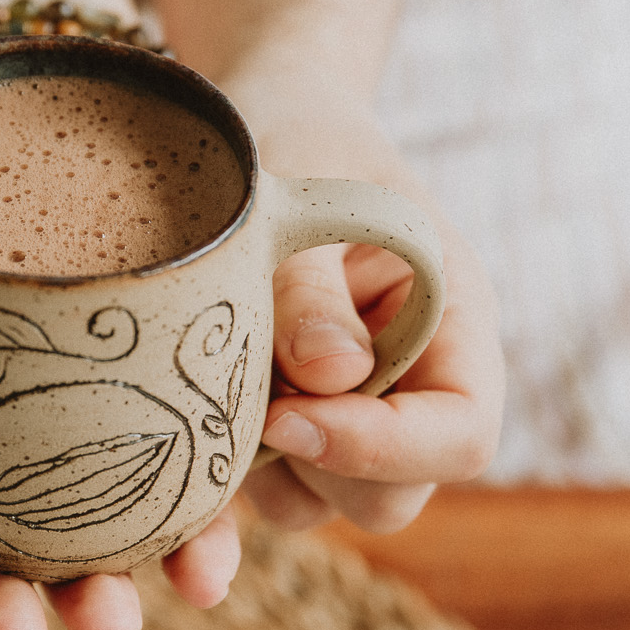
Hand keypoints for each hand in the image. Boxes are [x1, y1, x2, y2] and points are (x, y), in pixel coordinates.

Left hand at [244, 111, 504, 533]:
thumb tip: (329, 377)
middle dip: (310, 461)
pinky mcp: (277, 434)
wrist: (265, 123)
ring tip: (205, 367)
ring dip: (251, 466)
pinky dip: (209, 493)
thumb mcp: (309, 192)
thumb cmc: (300, 142)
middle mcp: (410, 391)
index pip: (460, 435)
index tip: (289, 417)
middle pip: (389, 497)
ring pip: (314, 505)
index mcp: (453, 330)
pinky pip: (253, 495)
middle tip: (239, 385)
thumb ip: (311, 286)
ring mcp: (343, 421)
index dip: (382, 448)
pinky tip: (169, 464)